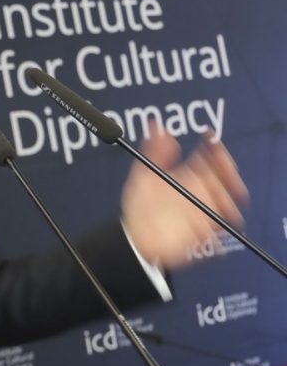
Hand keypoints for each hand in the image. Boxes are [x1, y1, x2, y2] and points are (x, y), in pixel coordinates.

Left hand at [121, 124, 247, 269]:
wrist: (136, 237)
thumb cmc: (140, 207)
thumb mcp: (143, 177)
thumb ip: (153, 153)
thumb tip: (156, 127)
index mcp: (190, 176)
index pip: (210, 157)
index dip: (214, 146)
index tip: (209, 136)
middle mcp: (201, 191)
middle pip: (226, 176)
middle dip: (227, 169)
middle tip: (221, 164)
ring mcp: (205, 209)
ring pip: (229, 198)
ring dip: (228, 194)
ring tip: (216, 192)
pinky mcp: (206, 229)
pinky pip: (222, 223)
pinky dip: (222, 219)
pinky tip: (210, 214)